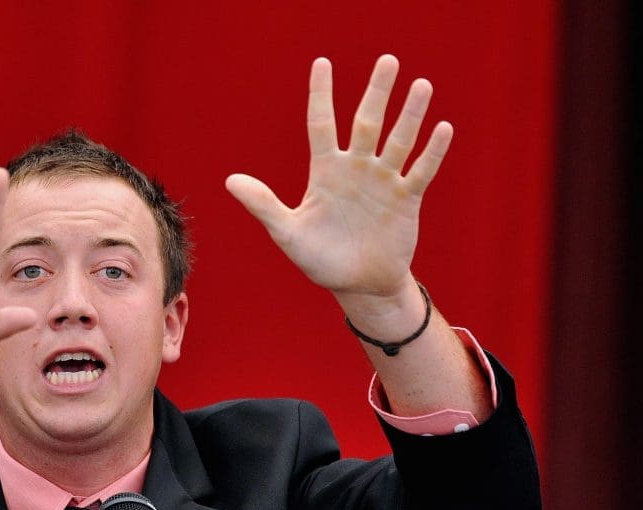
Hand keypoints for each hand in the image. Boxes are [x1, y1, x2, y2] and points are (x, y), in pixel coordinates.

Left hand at [226, 55, 452, 299]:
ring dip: (410, 115)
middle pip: (367, 123)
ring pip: (398, 141)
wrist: (357, 285)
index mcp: (325, 172)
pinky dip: (432, 152)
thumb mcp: (287, 233)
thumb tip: (230, 181)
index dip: (321, 95)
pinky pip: (420, 171)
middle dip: (377, 93)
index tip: (321, 63)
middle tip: (388, 60)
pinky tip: (442, 127)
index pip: (321, 124)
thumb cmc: (319, 259)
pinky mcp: (406, 199)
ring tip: (421, 85)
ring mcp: (383, 182)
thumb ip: (263, 205)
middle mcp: (356, 169)